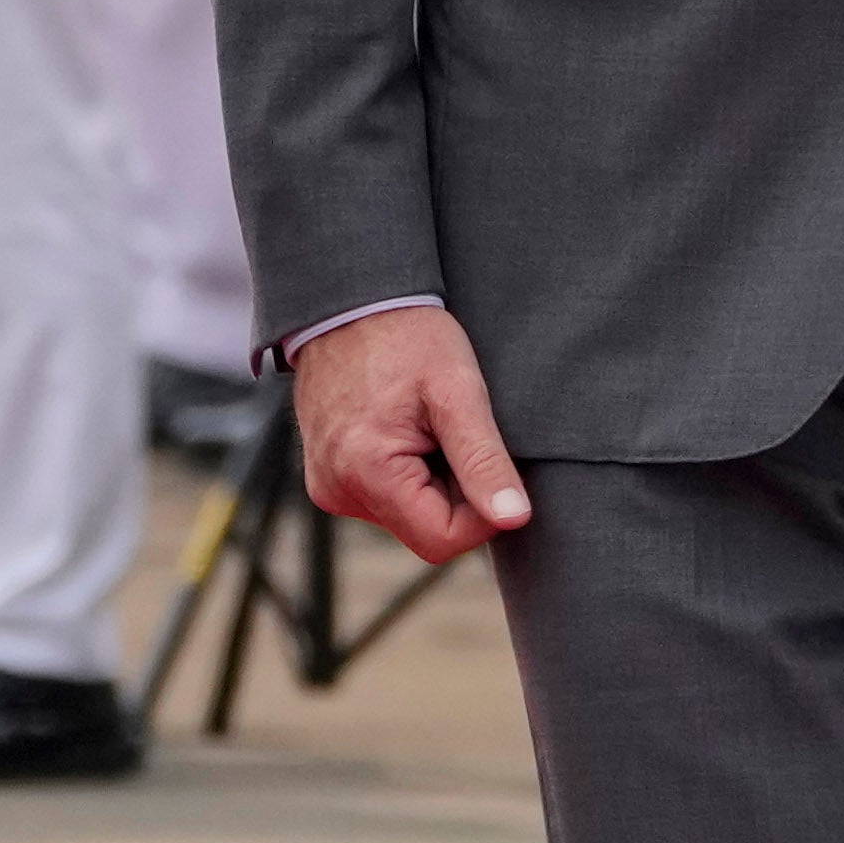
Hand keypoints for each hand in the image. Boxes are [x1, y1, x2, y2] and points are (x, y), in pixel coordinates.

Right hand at [291, 304, 531, 561]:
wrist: (350, 302)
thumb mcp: (457, 393)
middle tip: (458, 432)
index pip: (444, 540)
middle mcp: (338, 491)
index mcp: (366, 473)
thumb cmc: (407, 337)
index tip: (492, 463)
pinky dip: (409, 473)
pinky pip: (384, 498)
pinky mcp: (328, 476)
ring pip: (408, 516)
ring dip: (434, 482)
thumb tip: (514, 518)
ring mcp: (328, 486)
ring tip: (429, 424)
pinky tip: (409, 429)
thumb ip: (484, 460)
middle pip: (425, 530)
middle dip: (457, 493)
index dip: (482, 514)